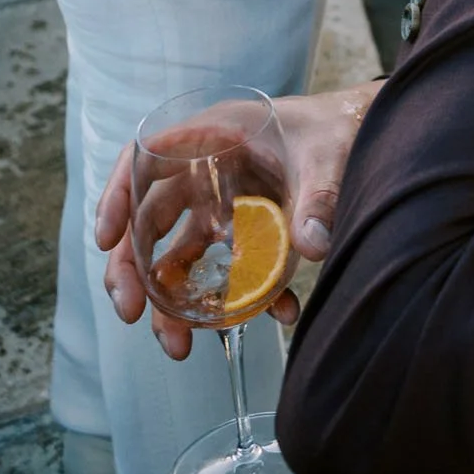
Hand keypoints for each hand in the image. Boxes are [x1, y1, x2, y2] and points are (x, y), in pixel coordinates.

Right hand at [96, 83, 378, 359]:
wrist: (368, 131)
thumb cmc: (338, 126)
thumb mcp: (329, 154)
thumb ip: (321, 195)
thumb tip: (312, 246)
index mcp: (216, 135)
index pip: (146, 158)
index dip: (117, 197)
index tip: (105, 241)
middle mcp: (210, 169)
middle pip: (151, 218)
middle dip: (135, 268)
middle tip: (132, 313)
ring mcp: (226, 201)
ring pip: (180, 252)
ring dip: (174, 300)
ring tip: (178, 347)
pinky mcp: (248, 228)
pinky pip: (228, 269)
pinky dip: (242, 297)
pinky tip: (276, 316)